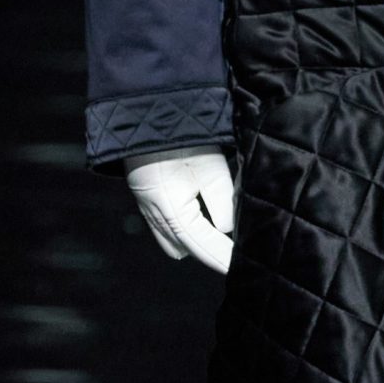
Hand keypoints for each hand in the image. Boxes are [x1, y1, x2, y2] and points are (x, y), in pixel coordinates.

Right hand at [123, 148, 236, 273]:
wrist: (148, 115)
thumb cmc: (183, 140)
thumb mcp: (211, 168)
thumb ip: (221, 201)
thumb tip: (226, 229)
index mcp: (171, 210)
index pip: (200, 244)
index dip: (220, 257)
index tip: (237, 267)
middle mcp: (155, 214)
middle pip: (185, 247)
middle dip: (208, 253)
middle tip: (233, 255)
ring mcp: (147, 208)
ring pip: (171, 241)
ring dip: (194, 244)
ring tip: (220, 246)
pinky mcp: (146, 199)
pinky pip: (163, 229)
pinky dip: (181, 234)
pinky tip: (199, 229)